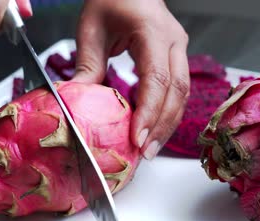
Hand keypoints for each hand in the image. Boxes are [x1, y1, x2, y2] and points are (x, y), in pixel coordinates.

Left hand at [73, 0, 189, 159]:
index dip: (149, 112)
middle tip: (144, 152)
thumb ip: (88, 66)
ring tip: (149, 148)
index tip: (137, 138)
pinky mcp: (176, 57)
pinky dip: (166, 112)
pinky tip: (154, 129)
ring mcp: (179, 48)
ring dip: (167, 123)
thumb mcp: (91, 30)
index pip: (157, 79)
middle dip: (162, 125)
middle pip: (177, 91)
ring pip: (183, 94)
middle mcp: (174, 41)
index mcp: (153, 31)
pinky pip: (178, 90)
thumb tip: (76, 103)